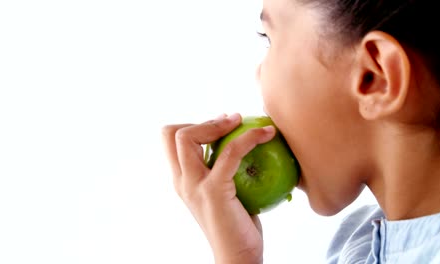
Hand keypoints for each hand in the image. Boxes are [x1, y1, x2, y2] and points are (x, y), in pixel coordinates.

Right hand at [161, 113, 275, 263]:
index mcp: (182, 180)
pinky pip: (230, 152)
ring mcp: (194, 186)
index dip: (194, 125)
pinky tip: (268, 134)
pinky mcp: (213, 191)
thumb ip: (223, 171)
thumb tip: (241, 143)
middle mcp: (181, 181)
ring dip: (220, 122)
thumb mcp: (225, 193)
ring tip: (243, 120)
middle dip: (204, 120)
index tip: (222, 125)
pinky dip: (249, 136)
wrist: (238, 256)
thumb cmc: (237, 225)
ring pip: (188, 136)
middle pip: (172, 133)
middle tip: (231, 121)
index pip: (170, 140)